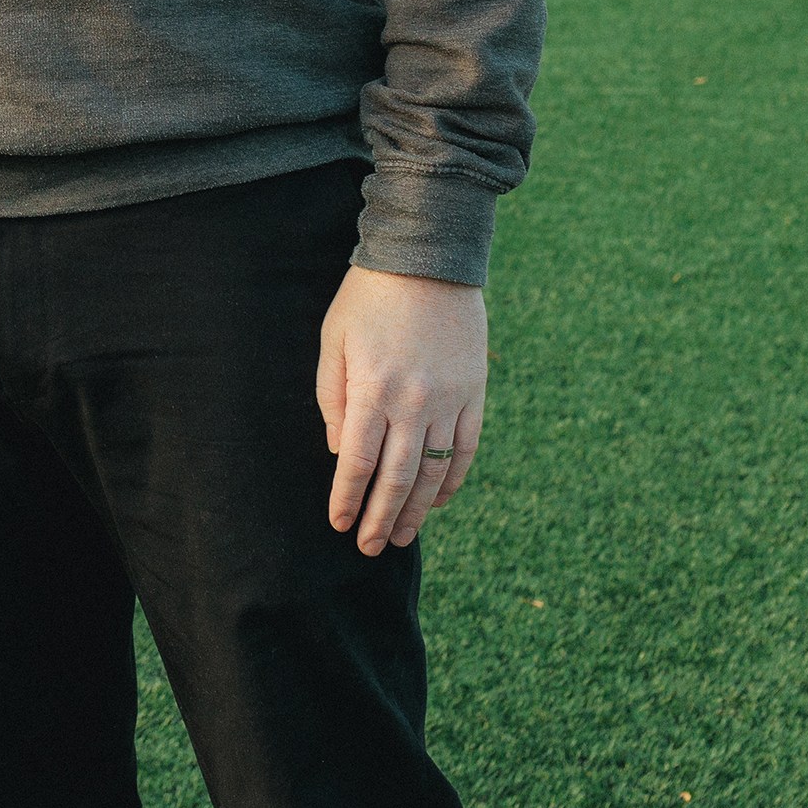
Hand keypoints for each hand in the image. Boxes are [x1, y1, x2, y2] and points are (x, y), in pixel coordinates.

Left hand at [316, 264, 487, 556]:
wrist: (429, 260)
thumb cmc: (368, 299)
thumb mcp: (334, 341)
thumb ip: (333, 399)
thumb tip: (342, 453)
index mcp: (373, 389)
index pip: (357, 462)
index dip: (348, 499)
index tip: (339, 523)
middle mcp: (413, 402)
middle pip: (396, 478)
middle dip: (381, 518)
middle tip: (369, 547)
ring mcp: (449, 400)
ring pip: (433, 471)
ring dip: (416, 510)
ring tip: (401, 536)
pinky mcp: (474, 393)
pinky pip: (465, 449)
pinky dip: (452, 481)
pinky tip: (437, 501)